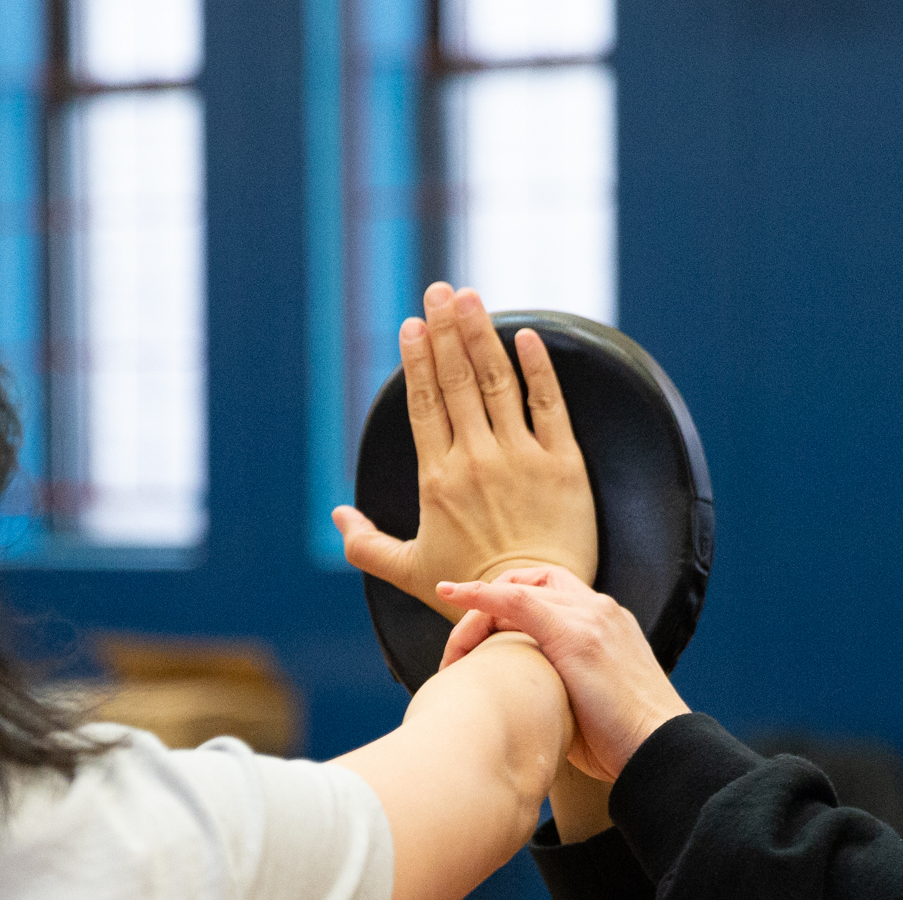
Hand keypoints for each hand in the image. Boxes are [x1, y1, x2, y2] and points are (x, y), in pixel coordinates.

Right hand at [331, 283, 597, 620]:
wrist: (532, 607)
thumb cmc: (468, 591)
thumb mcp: (407, 572)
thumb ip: (366, 545)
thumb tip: (339, 515)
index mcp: (439, 479)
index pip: (426, 404)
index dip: (419, 359)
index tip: (413, 324)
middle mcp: (477, 460)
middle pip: (458, 380)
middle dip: (446, 329)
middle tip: (440, 290)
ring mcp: (522, 458)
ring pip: (498, 382)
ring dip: (482, 335)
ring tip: (472, 297)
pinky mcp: (564, 465)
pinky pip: (549, 405)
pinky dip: (538, 369)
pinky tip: (528, 338)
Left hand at [437, 567, 690, 780]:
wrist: (661, 750)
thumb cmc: (626, 743)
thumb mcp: (592, 704)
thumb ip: (563, 688)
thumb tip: (526, 706)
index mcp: (608, 625)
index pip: (553, 592)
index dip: (512, 604)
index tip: (483, 632)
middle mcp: (601, 611)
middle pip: (534, 581)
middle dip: (492, 601)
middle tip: (463, 644)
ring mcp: (591, 618)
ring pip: (519, 591)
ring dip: (479, 610)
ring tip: (454, 648)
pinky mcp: (578, 636)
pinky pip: (517, 601)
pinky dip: (481, 596)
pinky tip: (452, 595)